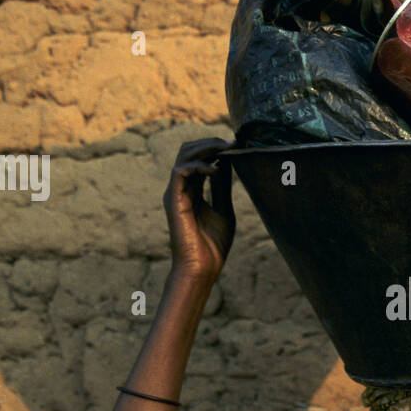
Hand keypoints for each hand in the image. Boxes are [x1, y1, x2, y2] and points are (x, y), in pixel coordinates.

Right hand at [163, 137, 235, 282]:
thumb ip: (222, 186)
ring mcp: (175, 193)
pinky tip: (217, 169)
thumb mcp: (224, 209)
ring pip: (183, 156)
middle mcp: (181, 189)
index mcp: (193, 191)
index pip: (200, 159)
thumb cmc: (213, 245)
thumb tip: (226, 163)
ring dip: (205, 148)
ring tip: (225, 149)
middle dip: (210, 143)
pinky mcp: (173, 200)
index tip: (236, 145)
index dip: (216, 148)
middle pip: (188, 151)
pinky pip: (180, 171)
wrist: (203, 267)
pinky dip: (199, 165)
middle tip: (231, 143)